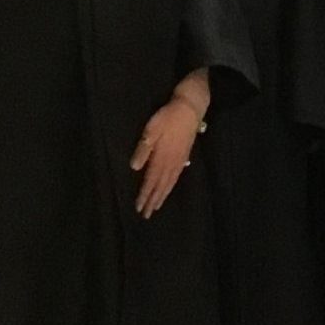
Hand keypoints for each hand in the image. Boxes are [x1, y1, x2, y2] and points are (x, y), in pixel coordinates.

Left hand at [131, 98, 201, 216]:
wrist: (190, 109)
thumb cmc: (167, 117)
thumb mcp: (151, 129)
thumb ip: (143, 149)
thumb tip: (134, 168)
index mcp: (161, 157)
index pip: (150, 181)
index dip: (144, 195)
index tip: (139, 207)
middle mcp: (171, 162)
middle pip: (160, 186)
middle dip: (153, 200)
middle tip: (146, 214)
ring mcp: (179, 160)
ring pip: (169, 182)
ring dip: (162, 195)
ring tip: (156, 206)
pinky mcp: (184, 156)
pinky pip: (177, 176)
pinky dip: (171, 185)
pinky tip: (169, 188)